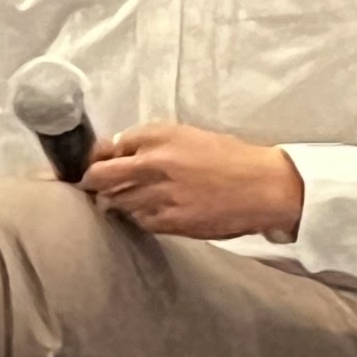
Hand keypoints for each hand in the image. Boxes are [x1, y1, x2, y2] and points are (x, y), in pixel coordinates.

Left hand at [80, 121, 304, 241]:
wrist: (265, 187)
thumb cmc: (230, 158)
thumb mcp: (189, 136)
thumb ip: (150, 141)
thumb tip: (116, 150)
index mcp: (159, 137)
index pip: (108, 147)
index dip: (100, 156)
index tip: (101, 162)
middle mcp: (153, 164)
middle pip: (98, 176)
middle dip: (92, 181)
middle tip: (94, 185)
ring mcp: (158, 195)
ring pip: (115, 201)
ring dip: (118, 200)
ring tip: (137, 197)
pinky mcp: (167, 221)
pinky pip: (138, 220)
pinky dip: (141, 216)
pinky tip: (158, 210)